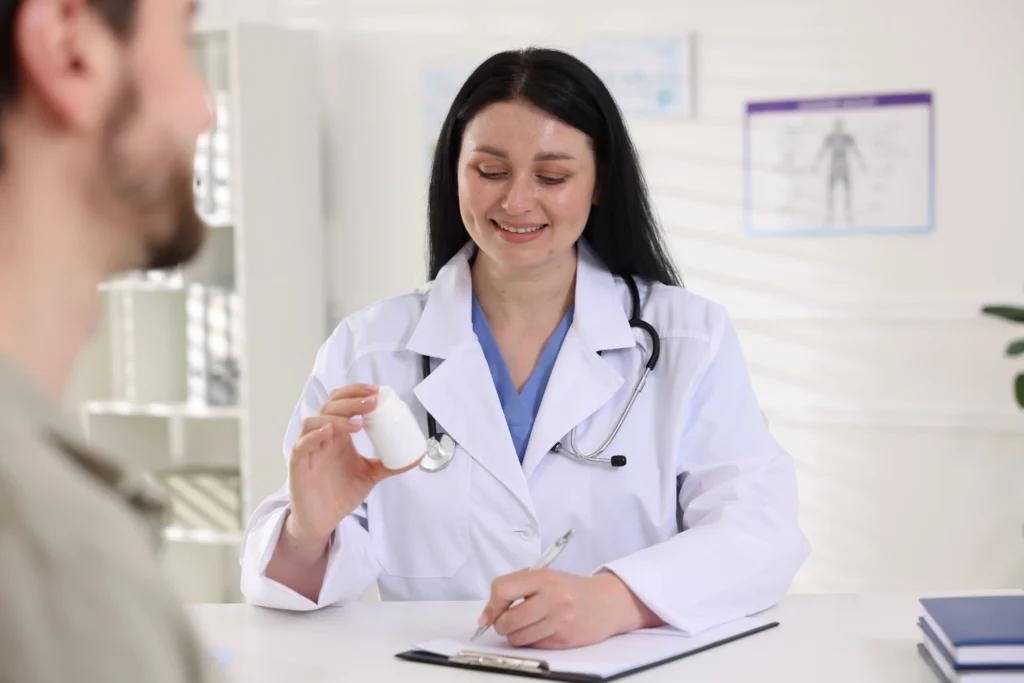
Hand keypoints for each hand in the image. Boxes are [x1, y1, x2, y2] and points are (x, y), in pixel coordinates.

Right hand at [285, 384, 420, 550]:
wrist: (322, 520)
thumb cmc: (340, 493)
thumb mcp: (370, 474)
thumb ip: (389, 464)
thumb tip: (416, 457)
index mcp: (338, 434)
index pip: (342, 402)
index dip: (356, 392)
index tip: (378, 392)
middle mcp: (322, 437)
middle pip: (330, 406)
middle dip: (351, 400)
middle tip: (372, 401)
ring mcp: (308, 449)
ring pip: (313, 421)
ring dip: (336, 417)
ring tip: (358, 423)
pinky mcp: (298, 464)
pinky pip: (301, 444)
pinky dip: (314, 436)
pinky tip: (330, 432)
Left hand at [479, 570, 663, 649]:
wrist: (605, 602)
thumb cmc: (570, 589)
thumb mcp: (545, 577)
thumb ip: (516, 588)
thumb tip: (486, 615)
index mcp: (543, 577)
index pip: (503, 589)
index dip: (491, 605)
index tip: (489, 613)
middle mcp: (552, 597)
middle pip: (508, 620)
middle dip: (501, 624)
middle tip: (507, 621)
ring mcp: (560, 620)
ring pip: (518, 638)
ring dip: (515, 636)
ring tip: (526, 626)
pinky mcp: (565, 640)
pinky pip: (534, 646)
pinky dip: (532, 642)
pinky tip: (542, 631)